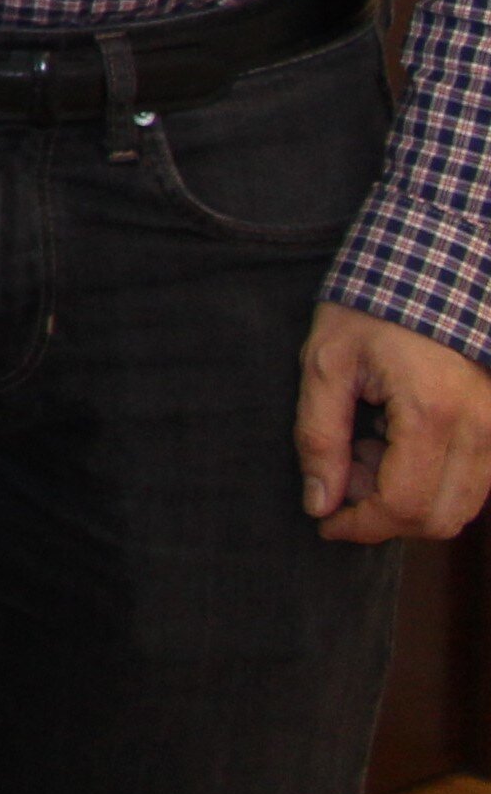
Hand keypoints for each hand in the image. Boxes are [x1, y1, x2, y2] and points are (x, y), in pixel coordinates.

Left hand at [300, 303, 490, 543]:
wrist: (425, 268)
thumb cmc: (368, 309)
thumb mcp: (325, 364)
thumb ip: (318, 437)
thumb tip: (320, 502)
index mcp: (432, 412)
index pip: (404, 506)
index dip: (360, 526)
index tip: (325, 520)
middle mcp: (480, 428)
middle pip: (438, 519)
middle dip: (383, 515)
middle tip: (343, 473)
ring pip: (461, 507)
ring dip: (409, 500)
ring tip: (365, 449)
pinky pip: (474, 483)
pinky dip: (433, 483)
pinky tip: (393, 443)